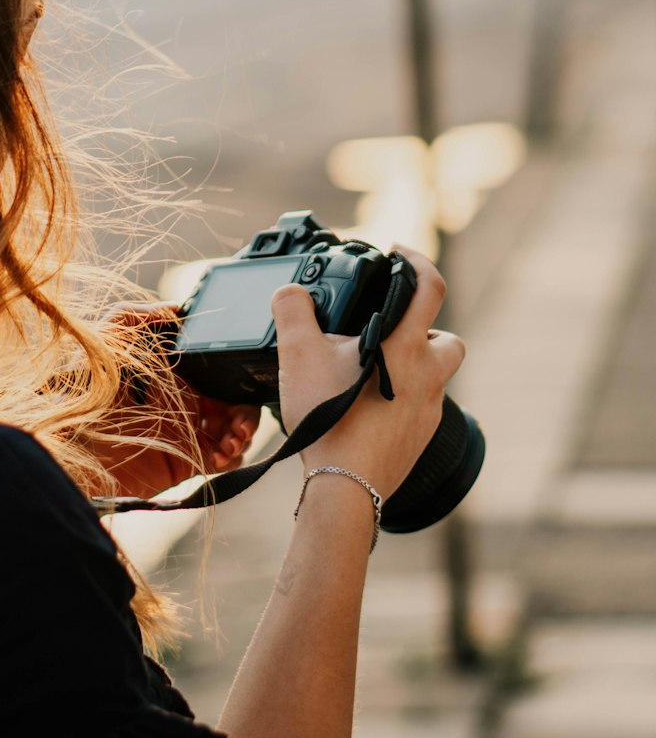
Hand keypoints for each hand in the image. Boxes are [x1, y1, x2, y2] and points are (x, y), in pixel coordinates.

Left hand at [84, 304, 260, 499]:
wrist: (71, 444)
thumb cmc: (86, 388)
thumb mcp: (106, 339)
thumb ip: (137, 315)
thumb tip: (175, 306)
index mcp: (174, 369)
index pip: (219, 367)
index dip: (236, 372)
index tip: (244, 379)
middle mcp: (185, 398)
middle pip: (235, 399)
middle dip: (248, 408)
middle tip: (243, 420)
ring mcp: (188, 429)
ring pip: (235, 428)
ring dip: (245, 431)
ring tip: (235, 438)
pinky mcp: (187, 460)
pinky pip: (224, 459)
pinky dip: (234, 456)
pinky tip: (224, 452)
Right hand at [272, 246, 464, 498]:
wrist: (346, 485)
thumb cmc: (330, 418)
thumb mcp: (299, 354)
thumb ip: (292, 310)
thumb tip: (289, 291)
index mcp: (406, 346)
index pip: (431, 287)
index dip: (418, 260)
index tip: (399, 253)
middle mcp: (428, 376)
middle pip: (448, 340)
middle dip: (428, 329)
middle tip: (392, 330)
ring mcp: (429, 411)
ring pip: (436, 378)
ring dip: (415, 367)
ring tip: (376, 370)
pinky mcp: (422, 439)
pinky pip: (421, 410)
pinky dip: (403, 401)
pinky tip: (371, 407)